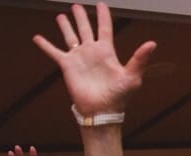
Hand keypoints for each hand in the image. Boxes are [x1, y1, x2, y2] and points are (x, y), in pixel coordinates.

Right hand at [34, 3, 154, 115]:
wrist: (102, 111)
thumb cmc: (119, 96)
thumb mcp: (132, 76)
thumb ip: (140, 59)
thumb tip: (152, 43)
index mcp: (107, 52)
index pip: (105, 28)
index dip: (103, 16)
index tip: (101, 4)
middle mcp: (92, 52)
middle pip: (85, 29)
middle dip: (81, 17)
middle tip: (76, 5)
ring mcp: (79, 58)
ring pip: (70, 37)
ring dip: (65, 27)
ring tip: (61, 16)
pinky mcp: (67, 66)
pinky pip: (54, 52)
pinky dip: (46, 45)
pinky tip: (38, 38)